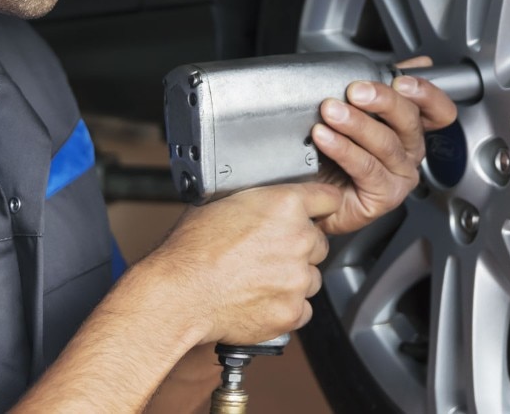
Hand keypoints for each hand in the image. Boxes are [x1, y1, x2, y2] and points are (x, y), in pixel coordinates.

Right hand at [140, 182, 340, 345]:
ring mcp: (298, 278)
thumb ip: (258, 201)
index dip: (321, 206)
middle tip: (268, 253)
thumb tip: (266, 203)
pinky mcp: (292, 311)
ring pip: (311, 277)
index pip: (328, 198)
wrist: (180, 294)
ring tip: (259, 279)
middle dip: (299, 247)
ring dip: (293, 278)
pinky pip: (303, 308)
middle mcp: (299, 239)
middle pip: (319, 242)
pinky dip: (287, 306)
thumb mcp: (223, 203)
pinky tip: (261, 299)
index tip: (319, 212)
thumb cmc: (191, 250)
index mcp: (285, 205)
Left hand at [309, 56, 457, 235]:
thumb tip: (418, 62)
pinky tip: (325, 137)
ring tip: (331, 111)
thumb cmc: (331, 153)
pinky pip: (366, 167)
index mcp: (409, 128)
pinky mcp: (384, 196)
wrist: (309, 192)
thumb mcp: (357, 109)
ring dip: (356, 123)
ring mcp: (399, 175)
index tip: (401, 80)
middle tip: (354, 90)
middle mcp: (409, 151)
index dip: (427, 93)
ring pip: (385, 143)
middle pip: (409, 121)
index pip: (437, 110)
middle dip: (382, 100)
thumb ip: (384, 84)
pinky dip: (343, 149)